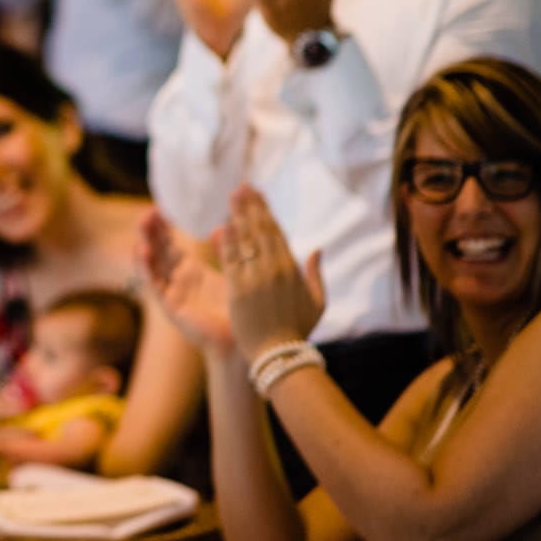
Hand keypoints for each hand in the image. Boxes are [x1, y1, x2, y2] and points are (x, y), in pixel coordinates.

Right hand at [138, 210, 235, 354]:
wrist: (246, 340)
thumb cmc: (243, 309)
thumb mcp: (234, 271)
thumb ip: (226, 249)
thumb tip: (220, 225)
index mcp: (192, 273)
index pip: (170, 246)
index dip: (163, 228)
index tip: (158, 208)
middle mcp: (178, 282)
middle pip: (158, 252)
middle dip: (151, 232)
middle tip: (148, 211)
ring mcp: (172, 294)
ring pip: (152, 265)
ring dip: (145, 243)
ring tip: (142, 225)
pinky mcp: (171, 307)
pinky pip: (154, 285)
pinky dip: (146, 268)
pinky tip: (143, 251)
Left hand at [219, 185, 324, 360]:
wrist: (279, 354)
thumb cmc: (298, 330)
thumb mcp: (317, 302)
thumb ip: (316, 274)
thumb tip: (317, 249)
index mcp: (292, 269)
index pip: (276, 232)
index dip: (266, 211)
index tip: (257, 194)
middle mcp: (276, 269)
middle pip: (261, 231)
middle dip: (252, 206)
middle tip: (242, 186)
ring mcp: (257, 279)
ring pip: (247, 241)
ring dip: (239, 216)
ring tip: (233, 196)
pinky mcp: (239, 290)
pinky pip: (232, 261)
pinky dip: (228, 243)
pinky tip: (223, 226)